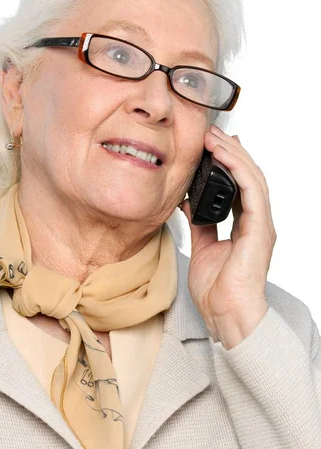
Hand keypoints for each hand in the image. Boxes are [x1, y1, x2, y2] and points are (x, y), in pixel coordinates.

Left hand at [180, 125, 275, 348]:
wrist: (226, 315)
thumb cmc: (217, 290)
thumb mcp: (203, 247)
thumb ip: (201, 225)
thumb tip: (189, 204)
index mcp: (244, 226)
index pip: (239, 185)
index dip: (228, 163)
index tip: (213, 146)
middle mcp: (255, 222)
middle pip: (248, 176)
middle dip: (230, 152)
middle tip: (212, 133)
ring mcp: (260, 224)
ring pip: (253, 178)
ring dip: (234, 154)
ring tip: (216, 137)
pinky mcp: (259, 229)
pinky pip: (252, 191)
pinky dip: (239, 169)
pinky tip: (224, 155)